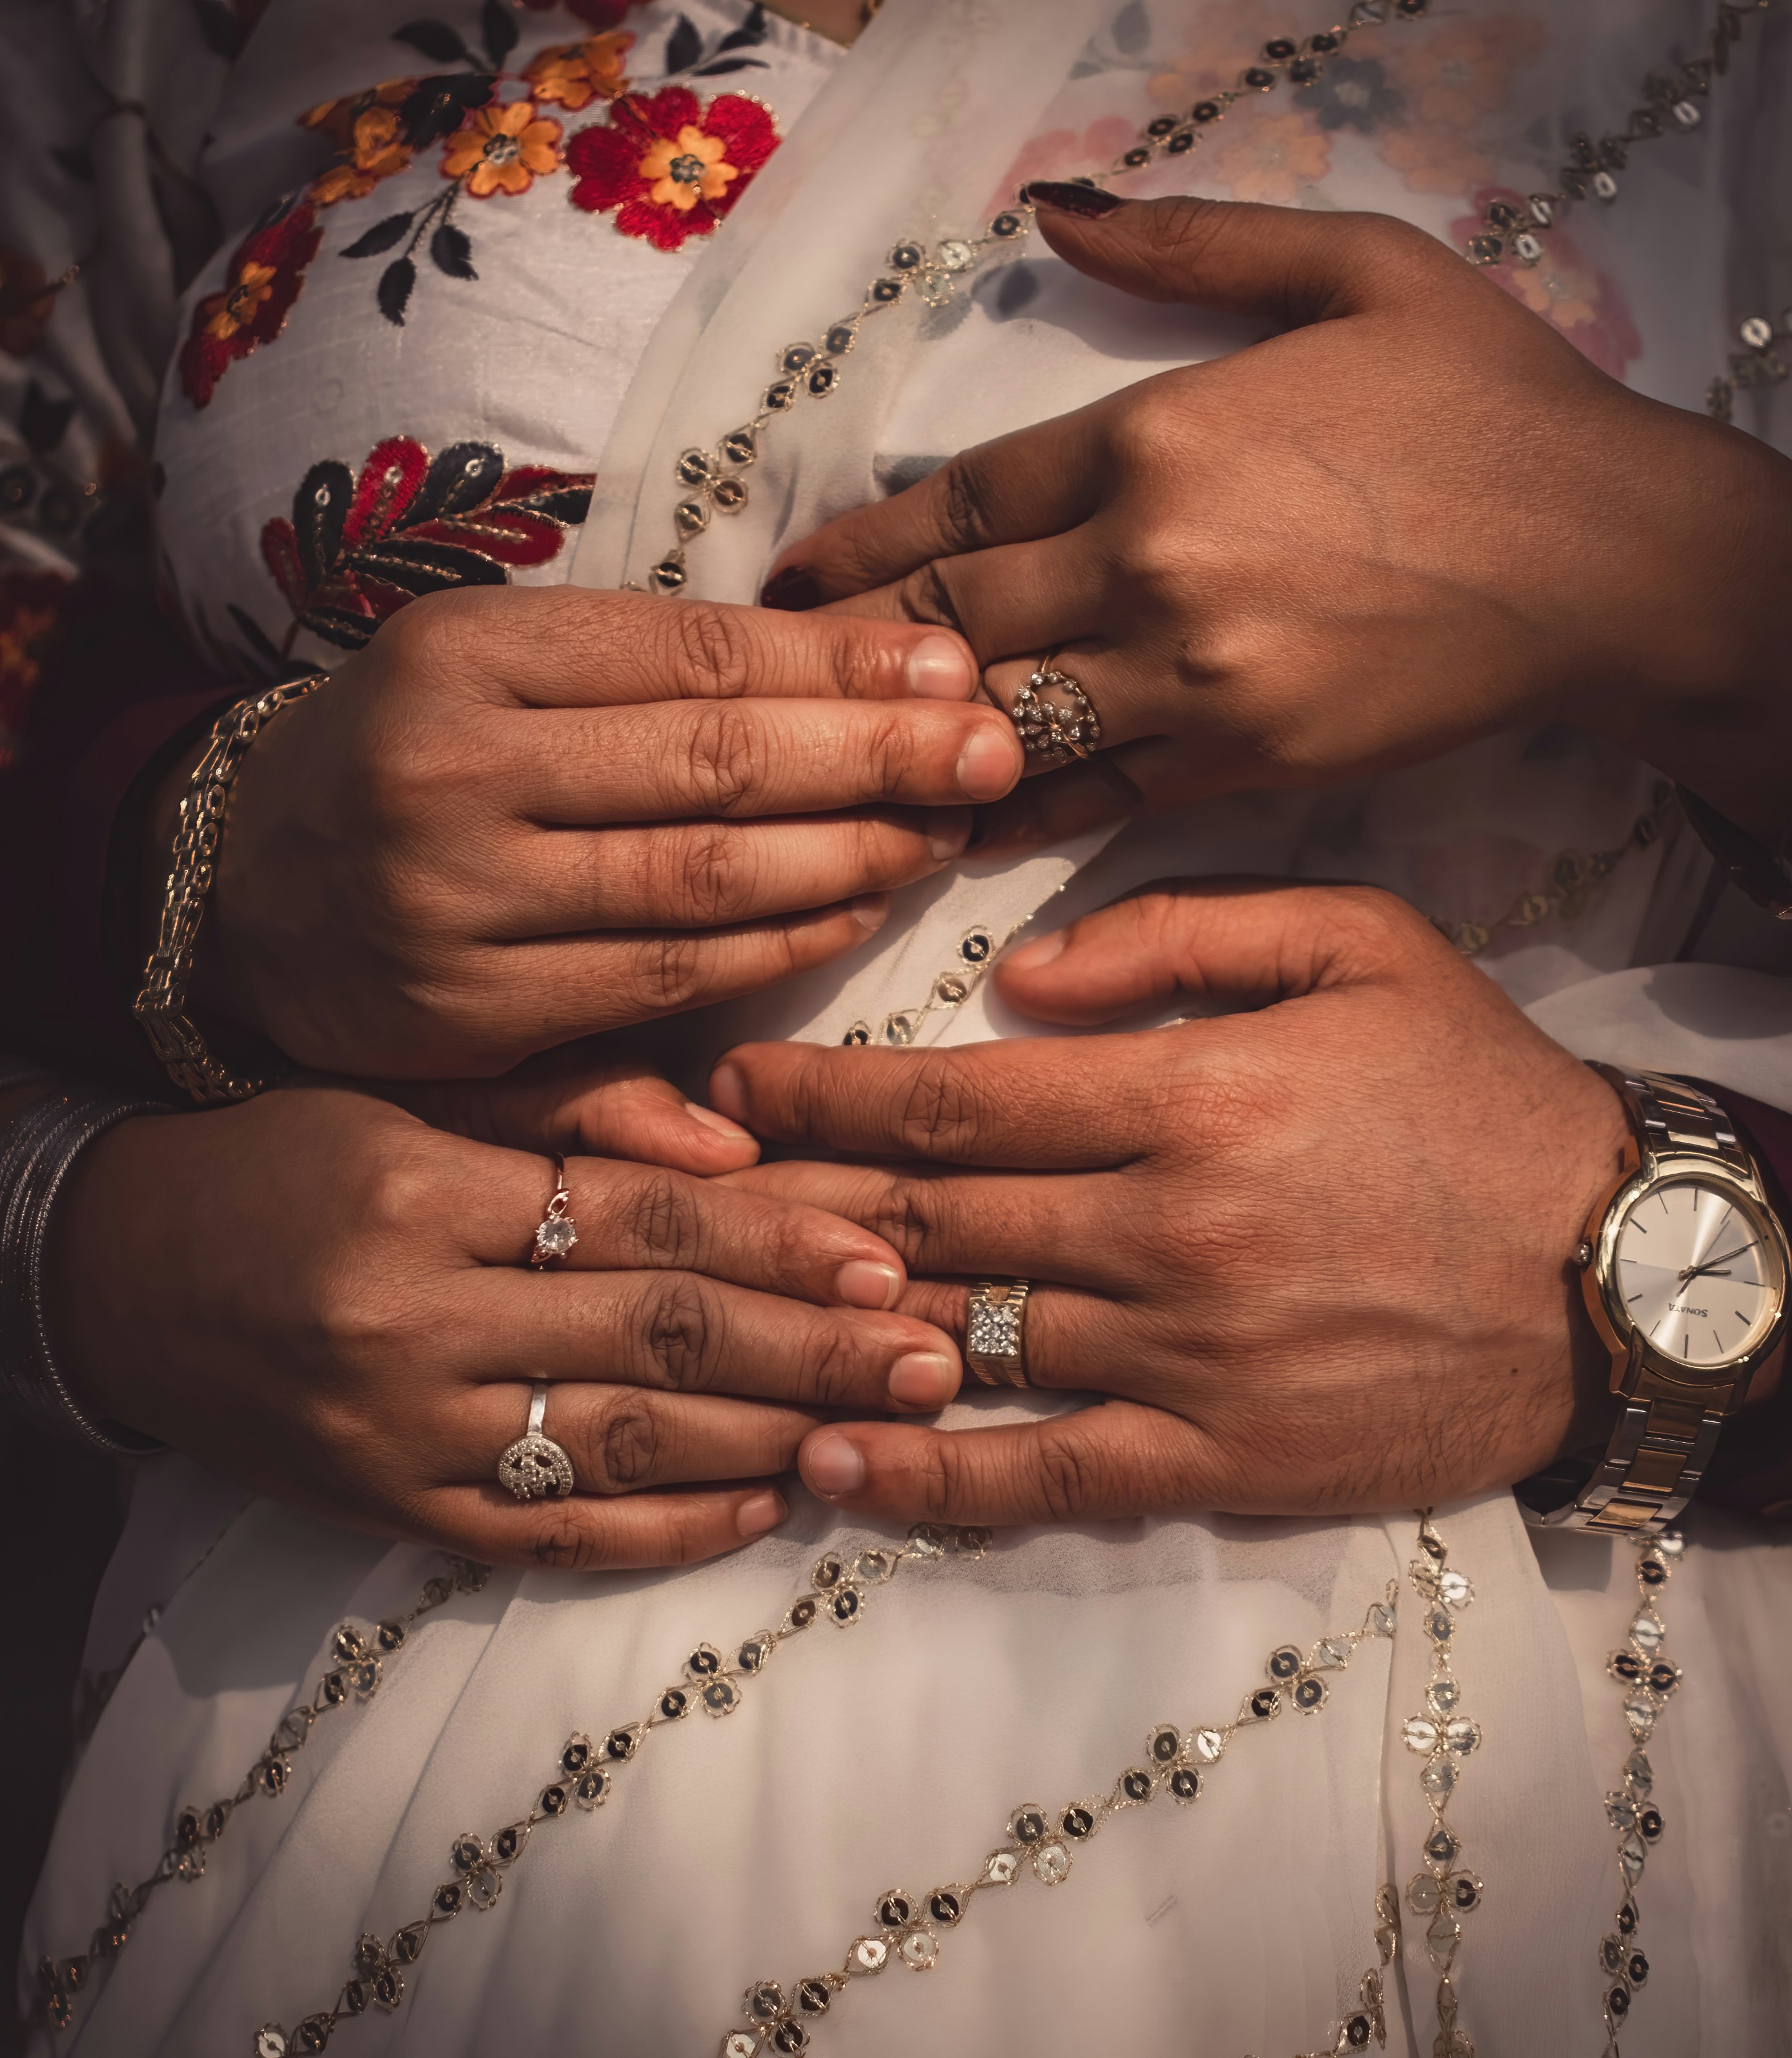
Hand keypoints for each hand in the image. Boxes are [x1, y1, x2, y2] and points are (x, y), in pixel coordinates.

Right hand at [48, 1082, 966, 1568]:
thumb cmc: (291, 1158)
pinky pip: (550, 1533)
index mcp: (422, 1192)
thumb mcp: (414, 1096)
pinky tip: (764, 1506)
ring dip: (766, 1439)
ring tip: (882, 1427)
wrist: (124, 1277)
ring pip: (618, 1444)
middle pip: (651, 1338)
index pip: (635, 1216)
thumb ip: (575, 1105)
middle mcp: (409, 1322)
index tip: (884, 1256)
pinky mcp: (391, 1514)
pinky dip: (666, 1525)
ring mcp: (399, 1435)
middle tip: (933, 1356)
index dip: (773, 1237)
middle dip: (808, 1350)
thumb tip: (739, 1140)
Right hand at [189, 585, 1020, 1077]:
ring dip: (850, 857)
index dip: (842, 664)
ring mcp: (454, 903)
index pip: (693, 651)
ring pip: (702, 880)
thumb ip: (660, 670)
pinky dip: (777, 949)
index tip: (956, 668)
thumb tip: (877, 664)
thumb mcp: (502, 669)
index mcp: (466, 653)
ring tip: (944, 831)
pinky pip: (665, 982)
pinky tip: (856, 915)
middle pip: (715, 765)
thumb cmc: (413, 756)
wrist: (239, 886)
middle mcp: (451, 771)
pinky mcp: (469, 1017)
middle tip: (997, 752)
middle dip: (879, 757)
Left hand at [707, 880, 1628, 1525]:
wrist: (1616, 1272)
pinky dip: (928, 1474)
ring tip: (714, 1308)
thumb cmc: (1477, 1093)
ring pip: (964, 1332)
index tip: (728, 1088)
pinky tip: (829, 1459)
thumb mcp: (1362, 943)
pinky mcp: (1222, 1459)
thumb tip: (1025, 976)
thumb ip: (1185, 928)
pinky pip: (1044, 1473)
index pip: (954, 1095)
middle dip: (791, 1196)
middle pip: (930, 1211)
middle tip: (679, 1189)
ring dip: (828, 1322)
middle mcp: (1167, 1228)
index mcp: (1189, 1094)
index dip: (821, 1092)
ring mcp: (1187, 1356)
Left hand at [763, 192, 1791, 852]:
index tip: (792, 574)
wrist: (1607, 557)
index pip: (960, 499)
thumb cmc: (1486, 406)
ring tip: (824, 761)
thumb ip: (1190, 243)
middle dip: (852, 645)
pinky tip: (944, 826)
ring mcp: (1191, 678)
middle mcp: (1151, 563)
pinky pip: (1091, 795)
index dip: (861, 542)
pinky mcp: (1238, 764)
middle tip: (770, 676)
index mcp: (1159, 436)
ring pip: (1004, 714)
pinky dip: (1010, 810)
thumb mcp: (1355, 269)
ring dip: (907, 736)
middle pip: (955, 612)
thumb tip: (1051, 211)